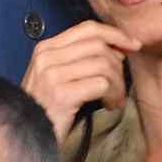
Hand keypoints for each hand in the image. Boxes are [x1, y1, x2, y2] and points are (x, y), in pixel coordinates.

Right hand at [20, 20, 141, 143]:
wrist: (28, 133)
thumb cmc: (48, 108)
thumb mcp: (56, 76)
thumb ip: (78, 58)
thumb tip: (117, 49)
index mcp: (46, 48)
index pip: (87, 28)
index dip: (115, 34)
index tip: (133, 45)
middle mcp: (47, 57)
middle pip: (98, 45)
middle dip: (118, 65)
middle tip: (119, 85)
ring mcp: (52, 75)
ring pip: (103, 65)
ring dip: (117, 84)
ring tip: (114, 99)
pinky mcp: (62, 94)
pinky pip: (102, 84)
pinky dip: (113, 95)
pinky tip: (109, 106)